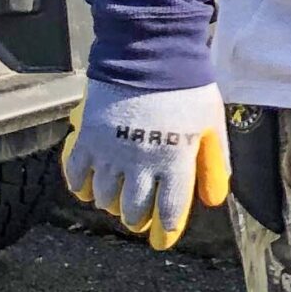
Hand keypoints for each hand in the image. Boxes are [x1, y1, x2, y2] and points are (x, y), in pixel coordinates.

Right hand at [63, 80, 230, 249]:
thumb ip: (214, 163)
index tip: (163, 236)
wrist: (148, 55)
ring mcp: (111, 152)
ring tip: (116, 200)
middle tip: (139, 218)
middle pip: (134, 209)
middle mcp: (141, 164)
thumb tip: (213, 199)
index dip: (167, 227)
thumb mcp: (212, 124)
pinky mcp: (87, 139)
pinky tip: (88, 188)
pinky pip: (76, 175)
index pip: (170, 209)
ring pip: (104, 197)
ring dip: (111, 203)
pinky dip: (81, 187)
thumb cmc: (186, 88)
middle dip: (137, 218)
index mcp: (175, 161)